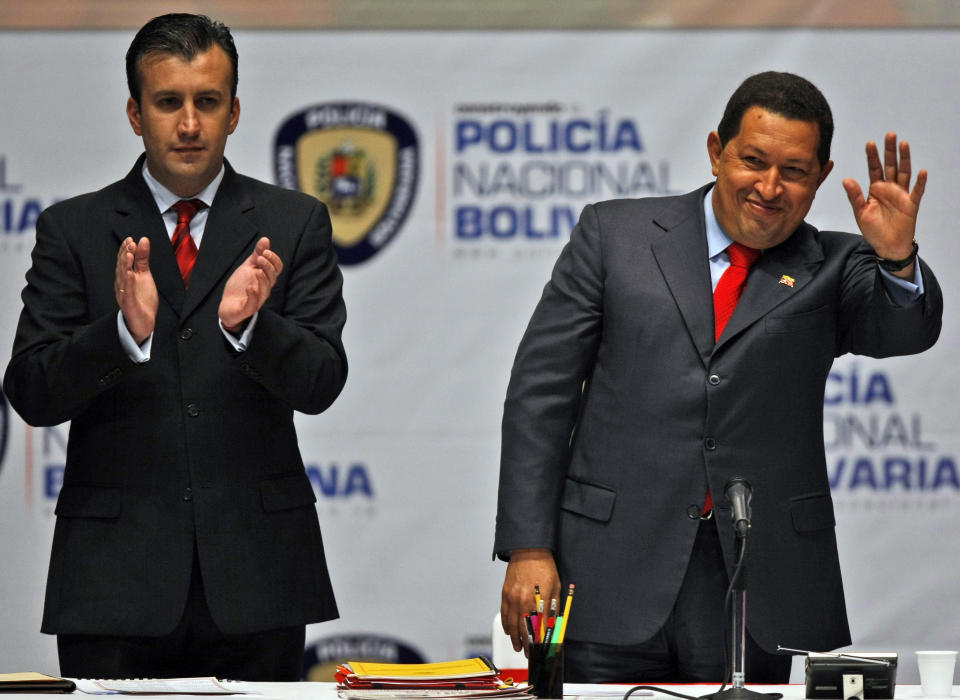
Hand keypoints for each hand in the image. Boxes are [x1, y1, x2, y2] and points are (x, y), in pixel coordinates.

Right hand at [115, 236, 157, 343]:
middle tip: (130, 242)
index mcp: (125, 277)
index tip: (130, 239)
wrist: (143, 323)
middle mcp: (122, 284)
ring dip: (125, 265)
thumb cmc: (142, 299)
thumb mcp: (145, 275)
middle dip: (125, 254)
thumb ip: (143, 259)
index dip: (126, 250)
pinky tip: (130, 273)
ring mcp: (124, 293)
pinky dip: (128, 282)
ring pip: (122, 277)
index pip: (123, 261)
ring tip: (129, 254)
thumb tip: (143, 240)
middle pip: (121, 266)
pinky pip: (127, 291)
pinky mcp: (128, 303)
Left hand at [219, 237, 282, 331]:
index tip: (265, 251)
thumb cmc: (240, 285)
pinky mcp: (248, 308)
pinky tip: (249, 287)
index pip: (277, 268)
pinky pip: (254, 303)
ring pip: (265, 290)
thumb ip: (257, 254)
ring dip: (262, 279)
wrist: (228, 305)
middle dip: (267, 266)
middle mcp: (265, 288)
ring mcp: (257, 298)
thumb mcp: (248, 266)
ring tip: (256, 271)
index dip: (274, 259)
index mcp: (266, 277)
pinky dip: (253, 295)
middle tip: (259, 258)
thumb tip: (265, 239)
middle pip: (273, 277)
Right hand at [500, 548, 559, 653]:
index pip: (538, 628)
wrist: (529, 551)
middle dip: (526, 644)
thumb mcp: (555, 587)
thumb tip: (553, 623)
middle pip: (523, 629)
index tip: (540, 650)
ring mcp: (512, 598)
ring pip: (512, 624)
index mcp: (539, 600)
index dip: (538, 642)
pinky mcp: (505, 594)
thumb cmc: (544, 567)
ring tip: (518, 647)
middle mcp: (524, 601)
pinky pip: (504, 614)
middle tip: (528, 654)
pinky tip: (509, 631)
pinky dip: (506, 625)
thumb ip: (553, 606)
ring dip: (514, 638)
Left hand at [842, 132, 926, 277]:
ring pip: (904, 173)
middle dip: (889, 151)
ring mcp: (901, 195)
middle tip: (890, 135)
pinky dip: (920, 182)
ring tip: (904, 144)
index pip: (874, 169)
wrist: (887, 245)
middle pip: (890, 166)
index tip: (870, 143)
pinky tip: (922, 172)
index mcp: (876, 189)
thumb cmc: (873, 229)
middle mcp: (889, 188)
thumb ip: (854, 196)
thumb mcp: (860, 212)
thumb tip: (846, 179)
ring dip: (904, 159)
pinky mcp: (911, 204)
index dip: (872, 156)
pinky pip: (917, 192)